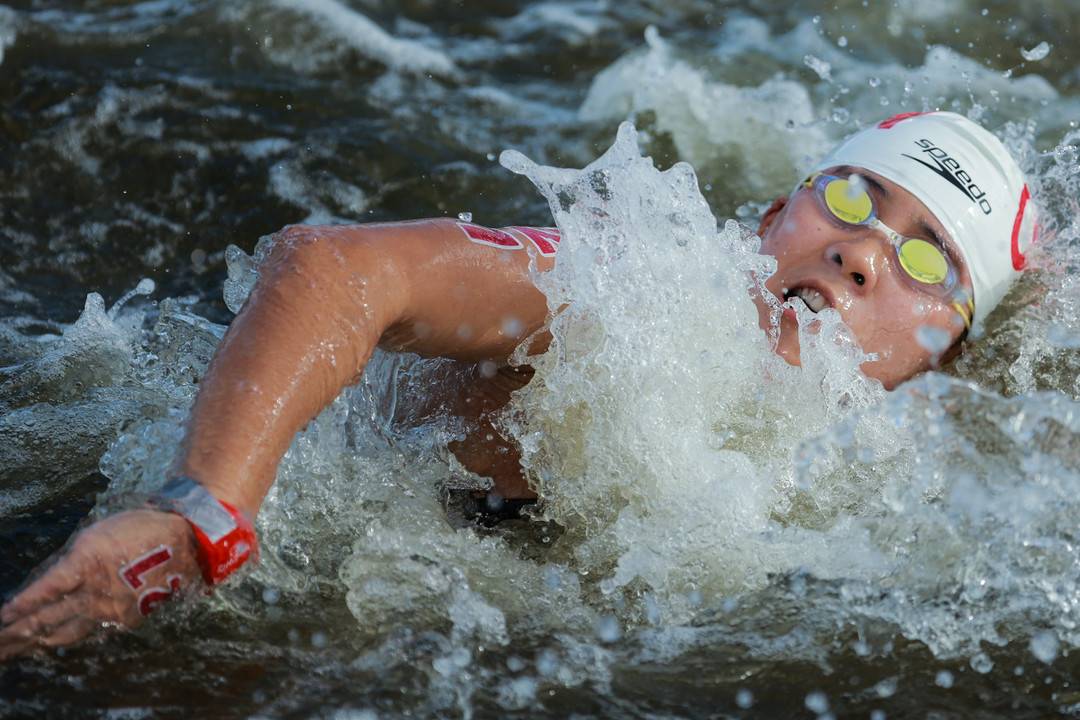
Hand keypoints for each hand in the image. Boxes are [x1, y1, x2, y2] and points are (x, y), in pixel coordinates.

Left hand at [0, 509, 200, 659]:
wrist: (188, 542)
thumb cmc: (142, 528)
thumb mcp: (98, 534)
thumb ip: (73, 560)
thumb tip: (50, 581)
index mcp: (87, 565)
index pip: (45, 591)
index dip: (21, 606)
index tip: (2, 616)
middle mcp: (96, 593)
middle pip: (47, 619)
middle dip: (16, 634)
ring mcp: (111, 610)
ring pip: (65, 632)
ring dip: (35, 642)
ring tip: (13, 651)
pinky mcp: (126, 619)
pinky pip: (90, 629)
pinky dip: (66, 636)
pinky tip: (51, 641)